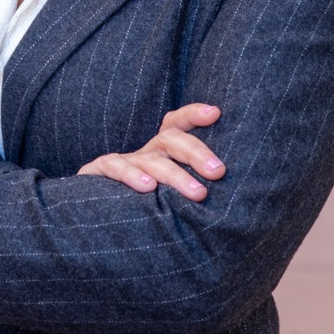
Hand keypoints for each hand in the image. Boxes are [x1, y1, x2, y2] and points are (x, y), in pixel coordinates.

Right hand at [76, 103, 225, 199]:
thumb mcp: (172, 195)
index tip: (215, 113)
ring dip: (175, 175)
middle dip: (195, 152)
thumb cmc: (147, 209)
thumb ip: (196, 189)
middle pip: (171, 139)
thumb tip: (240, 200)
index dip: (193, 115)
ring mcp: (122, 163)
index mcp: (163, 152)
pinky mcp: (96, 174)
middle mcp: (145, 153)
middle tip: (218, 171)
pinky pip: (114, 167)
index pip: (178, 124)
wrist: (94, 220)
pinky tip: (148, 187)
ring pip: (150, 160)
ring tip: (198, 193)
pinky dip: (130, 175)